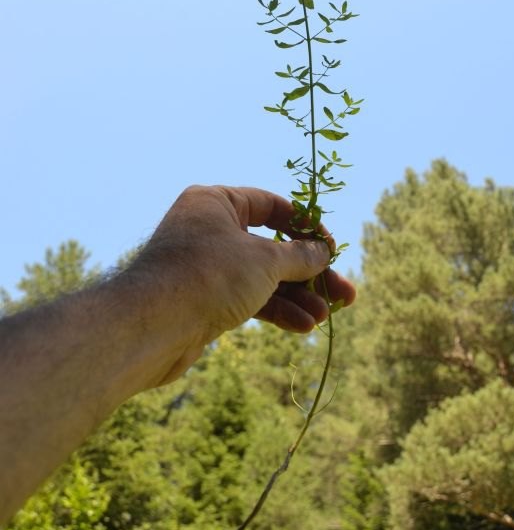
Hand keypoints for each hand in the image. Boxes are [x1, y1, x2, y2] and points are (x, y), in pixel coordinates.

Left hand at [132, 185, 355, 382]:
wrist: (152, 328)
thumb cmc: (210, 276)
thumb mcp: (265, 260)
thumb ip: (299, 256)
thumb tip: (323, 251)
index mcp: (217, 202)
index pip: (271, 206)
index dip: (306, 227)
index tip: (332, 248)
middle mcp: (210, 229)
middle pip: (271, 246)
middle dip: (309, 272)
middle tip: (344, 292)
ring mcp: (206, 266)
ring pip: (262, 277)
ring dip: (296, 296)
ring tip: (327, 316)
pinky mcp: (204, 299)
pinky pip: (248, 298)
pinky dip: (275, 310)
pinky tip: (303, 326)